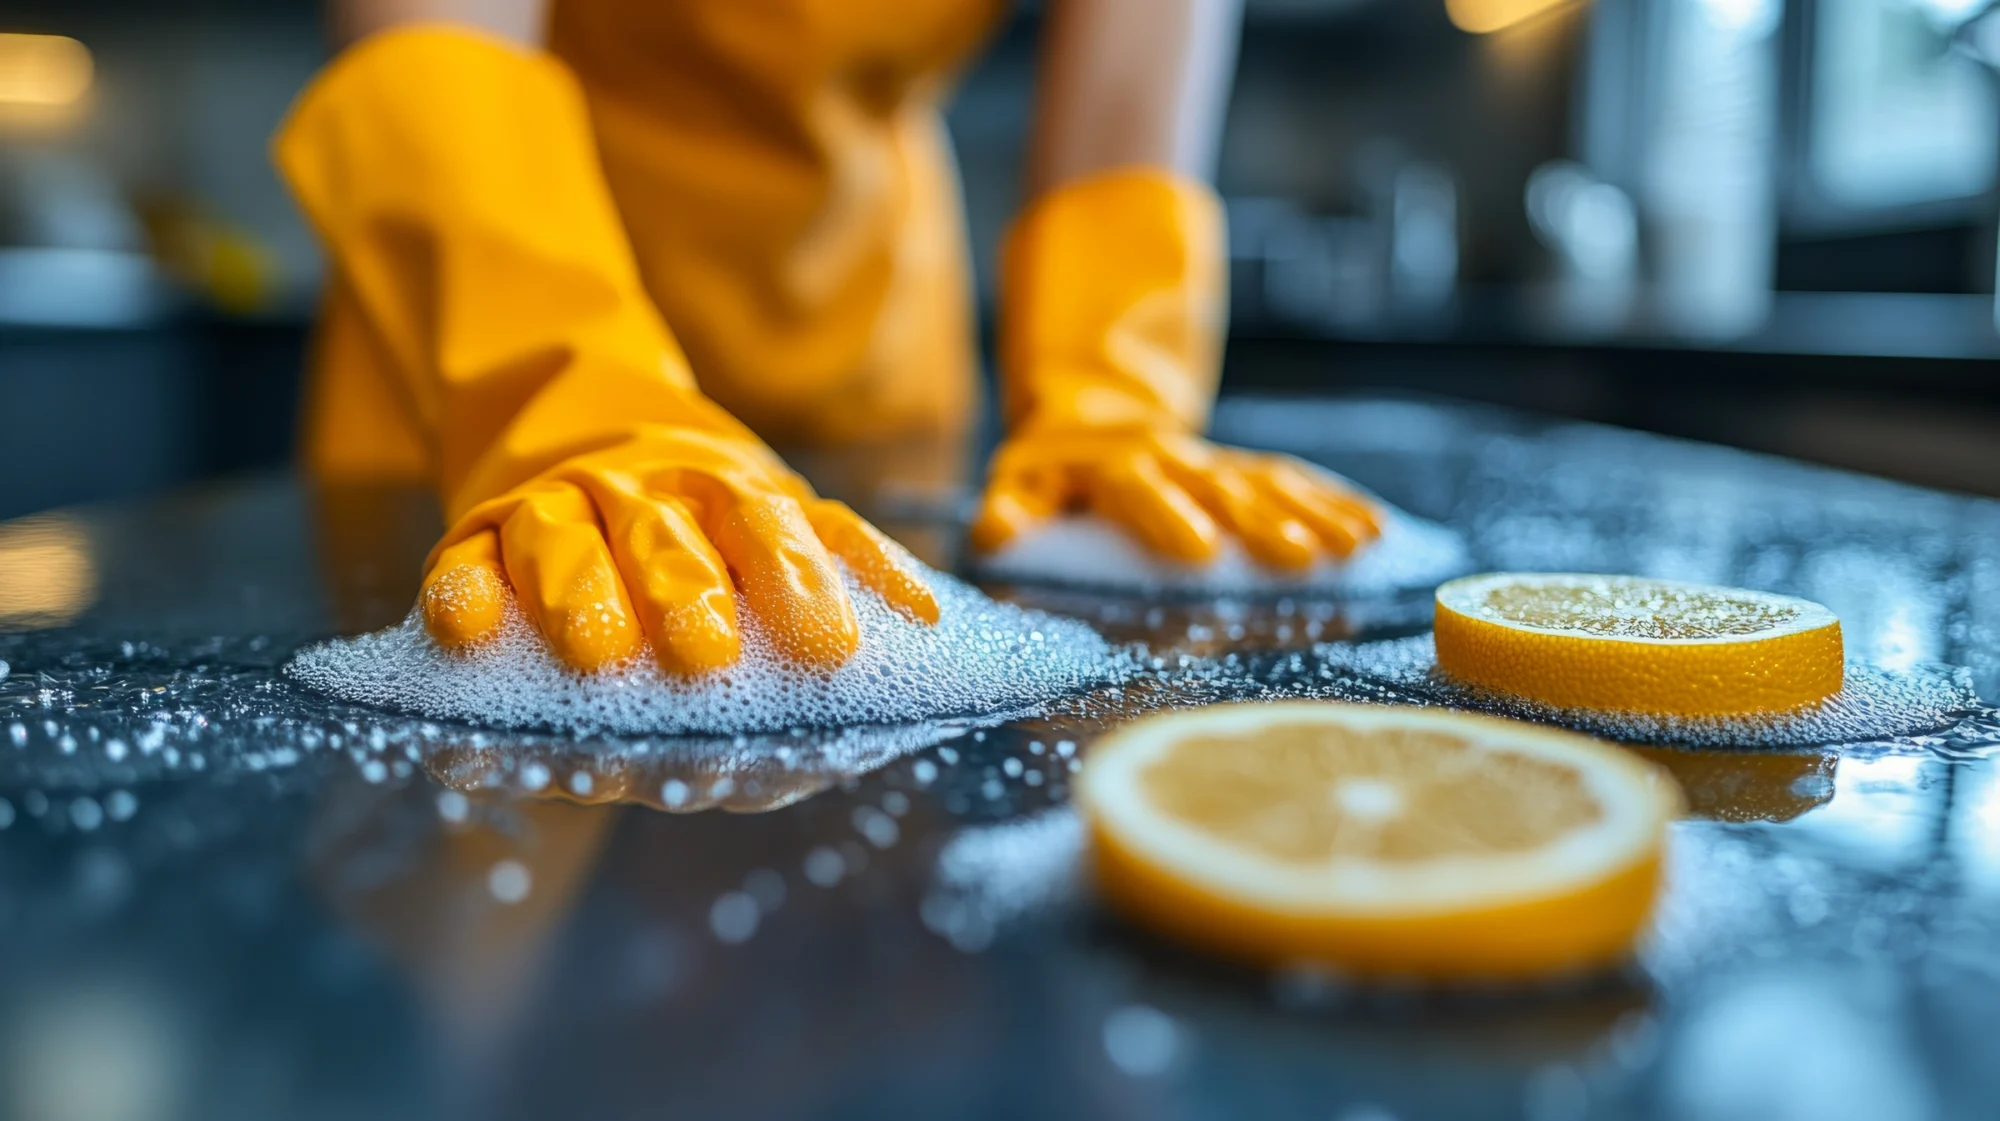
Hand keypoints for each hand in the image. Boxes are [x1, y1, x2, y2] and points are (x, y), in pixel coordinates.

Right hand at [419, 430, 937, 674]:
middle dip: (689, 595)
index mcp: (731, 494)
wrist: (576, 420)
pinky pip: (462, 560)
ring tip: (597, 650)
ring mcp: (556, 508)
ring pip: (564, 539)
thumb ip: (834, 573)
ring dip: (579, 591)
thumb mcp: (771, 522)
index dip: (803, 584)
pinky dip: (460, 591)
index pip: (774, 531)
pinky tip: (462, 628)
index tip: (832, 647)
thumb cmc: (700, 520)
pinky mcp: (476, 532)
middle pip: (667, 538)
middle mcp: (643, 493)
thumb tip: (932, 630)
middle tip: (708, 655)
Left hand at [971, 426, 1381, 568]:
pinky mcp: (1245, 469)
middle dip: (1264, 525)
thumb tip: (993, 534)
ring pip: (1270, 485)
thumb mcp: (1018, 484)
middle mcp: (1174, 461)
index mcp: (1115, 469)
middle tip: (1302, 560)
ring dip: (1315, 515)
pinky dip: (1334, 502)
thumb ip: (1009, 513)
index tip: (1198, 553)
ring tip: (1356, 545)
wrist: (1095, 417)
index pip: (1141, 492)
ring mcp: (1215, 463)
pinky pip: (1295, 480)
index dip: (1168, 518)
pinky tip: (1372, 528)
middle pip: (1222, 491)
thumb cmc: (1051, 471)